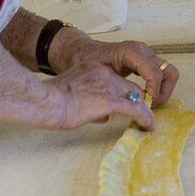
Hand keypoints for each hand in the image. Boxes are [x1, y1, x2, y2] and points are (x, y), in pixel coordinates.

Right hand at [43, 63, 157, 129]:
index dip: (123, 93)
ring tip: (148, 123)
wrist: (46, 100)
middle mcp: (106, 74)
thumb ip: (87, 98)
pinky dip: (146, 119)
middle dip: (137, 101)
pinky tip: (148, 127)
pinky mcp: (112, 101)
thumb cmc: (50, 99)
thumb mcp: (70, 91)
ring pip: (138, 97)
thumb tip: (103, 115)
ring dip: (144, 111)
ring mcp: (110, 87)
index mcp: (94, 69)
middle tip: (141, 114)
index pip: (117, 79)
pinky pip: (137, 110)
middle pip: (131, 87)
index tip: (125, 104)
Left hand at [52, 33, 178, 107]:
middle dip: (163, 92)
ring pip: (168, 73)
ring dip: (164, 90)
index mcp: (132, 52)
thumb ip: (107, 90)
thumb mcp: (94, 74)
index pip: (155, 74)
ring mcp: (146, 55)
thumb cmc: (85, 60)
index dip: (154, 93)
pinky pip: (162, 74)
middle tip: (151, 106)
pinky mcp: (145, 60)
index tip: (146, 107)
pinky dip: (159, 87)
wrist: (80, 50)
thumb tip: (114, 112)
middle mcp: (143, 51)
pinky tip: (146, 97)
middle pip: (168, 72)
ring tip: (150, 104)